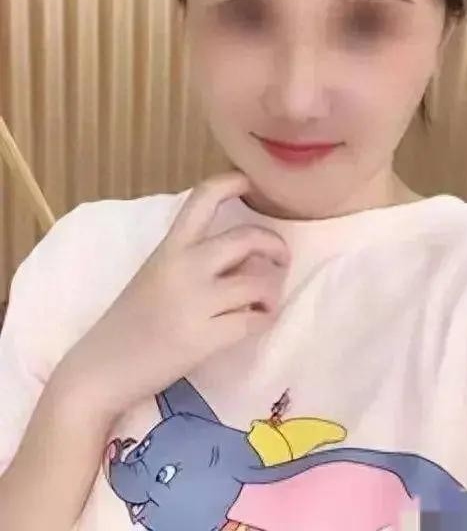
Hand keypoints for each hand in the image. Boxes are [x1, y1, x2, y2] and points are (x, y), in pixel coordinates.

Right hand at [60, 172, 289, 414]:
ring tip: (266, 301)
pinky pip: (254, 320)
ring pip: (259, 282)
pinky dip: (264, 319)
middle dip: (275, 245)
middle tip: (280, 258)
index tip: (251, 182)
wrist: (100, 369)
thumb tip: (244, 256)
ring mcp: (195, 302)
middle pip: (247, 238)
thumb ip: (193, 259)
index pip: (203, 199)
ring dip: (273, 290)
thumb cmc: (128, 321)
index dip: (232, 182)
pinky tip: (257, 321)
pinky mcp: (204, 338)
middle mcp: (184, 267)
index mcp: (170, 247)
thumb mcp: (155, 274)